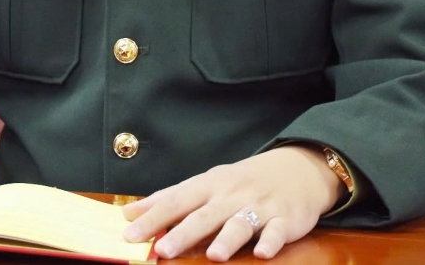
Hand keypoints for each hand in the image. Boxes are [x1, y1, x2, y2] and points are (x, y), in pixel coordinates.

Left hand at [121, 146, 340, 260]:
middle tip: (162, 251)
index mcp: (208, 186)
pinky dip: (271, 241)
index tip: (129, 234)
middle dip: (183, 233)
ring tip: (214, 256)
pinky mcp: (284, 218)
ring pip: (240, 223)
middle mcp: (231, 195)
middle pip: (204, 215)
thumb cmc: (241, 182)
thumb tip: (130, 213)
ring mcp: (259, 207)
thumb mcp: (205, 184)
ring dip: (227, 238)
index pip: (175, 202)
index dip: (152, 218)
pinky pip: (277, 231)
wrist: (295, 169)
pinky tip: (263, 252)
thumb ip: (169, 199)